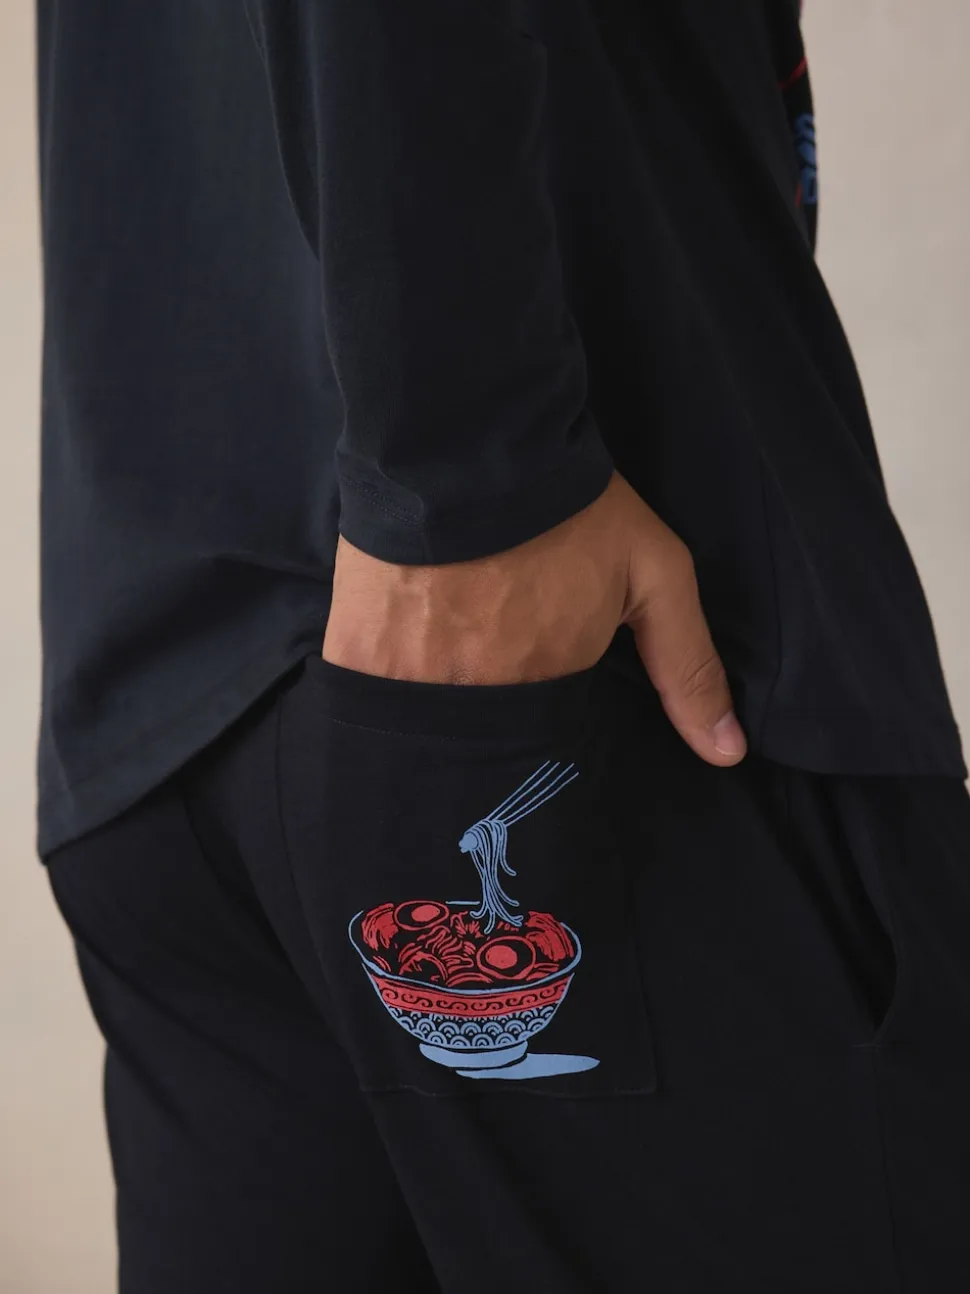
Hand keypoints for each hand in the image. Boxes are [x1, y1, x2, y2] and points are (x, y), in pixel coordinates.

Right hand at [323, 473, 746, 765]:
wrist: (467, 444)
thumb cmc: (570, 507)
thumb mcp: (654, 574)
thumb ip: (688, 666)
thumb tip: (728, 755)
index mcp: (551, 688)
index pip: (548, 745)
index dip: (546, 714)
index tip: (541, 683)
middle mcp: (480, 702)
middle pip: (485, 742)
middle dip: (492, 714)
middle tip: (491, 656)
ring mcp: (411, 684)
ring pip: (425, 728)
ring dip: (437, 701)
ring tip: (444, 649)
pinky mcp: (356, 657)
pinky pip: (370, 701)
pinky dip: (384, 686)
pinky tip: (396, 649)